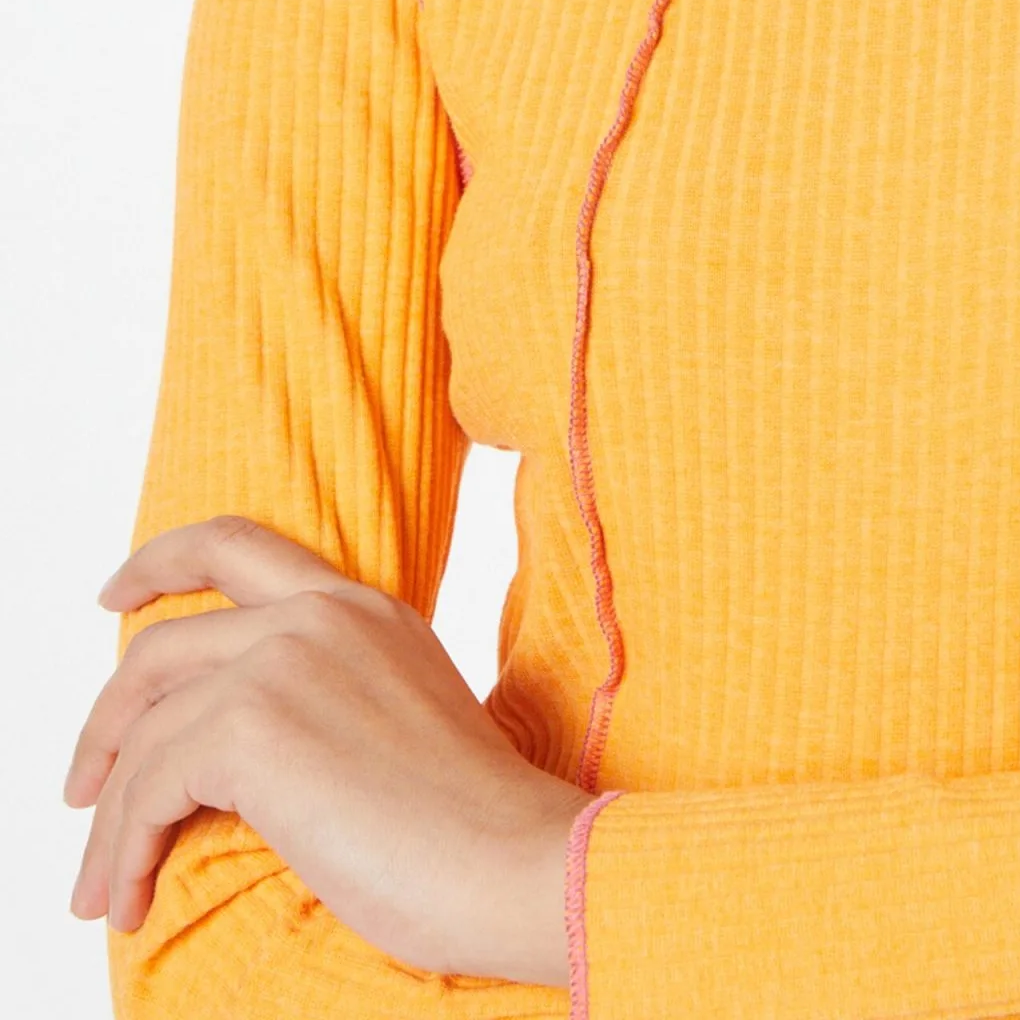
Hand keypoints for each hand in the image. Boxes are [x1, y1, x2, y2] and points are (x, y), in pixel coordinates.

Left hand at [64, 515, 583, 984]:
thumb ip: (326, 700)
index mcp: (365, 608)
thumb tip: (233, 752)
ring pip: (145, 731)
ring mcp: (284, 661)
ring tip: (102, 887)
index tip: (113, 596)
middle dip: (104, 724)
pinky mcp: (252, 727)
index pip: (241, 546)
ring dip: (108, 820)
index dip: (161, 561)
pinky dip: (121, 850)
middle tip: (82, 788)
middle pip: (161, 643)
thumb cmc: (467, 828)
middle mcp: (321, 616)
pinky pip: (146, 789)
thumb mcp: (394, 728)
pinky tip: (129, 897)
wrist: (513, 860)